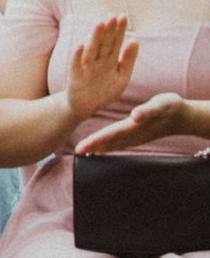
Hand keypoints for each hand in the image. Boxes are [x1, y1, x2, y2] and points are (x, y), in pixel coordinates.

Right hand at [67, 13, 139, 123]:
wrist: (85, 106)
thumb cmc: (104, 90)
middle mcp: (98, 60)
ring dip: (95, 37)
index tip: (122, 16)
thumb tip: (136, 40)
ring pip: (92, 50)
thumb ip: (128, 60)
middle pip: (104, 42)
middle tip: (113, 16)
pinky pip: (76, 64)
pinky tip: (81, 46)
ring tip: (100, 24)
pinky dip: (78, 56)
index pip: (115, 41)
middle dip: (109, 30)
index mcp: (110, 59)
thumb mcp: (122, 77)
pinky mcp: (76, 76)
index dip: (119, 30)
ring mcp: (86, 67)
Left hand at [81, 88, 209, 153]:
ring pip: (113, 144)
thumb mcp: (160, 105)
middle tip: (76, 152)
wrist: (182, 116)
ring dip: (98, 148)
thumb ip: (147, 111)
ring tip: (84, 152)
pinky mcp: (137, 135)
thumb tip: (135, 116)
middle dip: (92, 147)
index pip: (110, 135)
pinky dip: (108, 146)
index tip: (81, 148)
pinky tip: (100, 148)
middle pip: (108, 142)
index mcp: (133, 126)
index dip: (95, 141)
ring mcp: (135, 137)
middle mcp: (132, 134)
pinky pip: (119, 143)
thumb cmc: (170, 107)